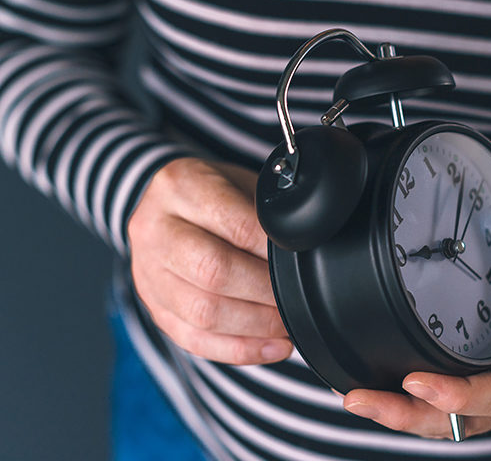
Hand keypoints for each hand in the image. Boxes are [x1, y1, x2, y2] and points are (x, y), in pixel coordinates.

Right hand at [128, 157, 291, 364]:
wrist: (168, 204)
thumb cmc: (216, 193)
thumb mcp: (240, 183)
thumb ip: (265, 213)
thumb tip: (303, 253)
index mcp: (179, 186)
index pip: (234, 226)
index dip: (272, 251)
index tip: (300, 264)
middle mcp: (153, 228)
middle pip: (213, 272)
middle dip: (265, 292)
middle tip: (298, 298)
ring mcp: (146, 271)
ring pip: (203, 313)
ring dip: (256, 326)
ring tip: (288, 324)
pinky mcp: (152, 306)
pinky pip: (194, 340)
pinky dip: (240, 349)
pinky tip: (272, 347)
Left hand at [342, 177, 490, 437]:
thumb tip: (470, 167)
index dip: (460, 396)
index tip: (416, 381)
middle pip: (468, 421)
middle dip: (410, 417)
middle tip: (360, 399)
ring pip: (460, 426)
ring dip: (409, 420)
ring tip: (360, 400)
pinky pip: (463, 414)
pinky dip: (423, 413)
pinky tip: (388, 396)